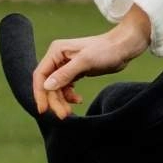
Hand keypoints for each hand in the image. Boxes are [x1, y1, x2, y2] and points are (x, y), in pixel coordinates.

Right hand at [32, 14, 150, 118]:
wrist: (122, 48)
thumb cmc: (105, 50)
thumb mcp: (85, 61)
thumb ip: (65, 74)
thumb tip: (47, 86)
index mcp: (56, 52)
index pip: (41, 75)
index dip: (40, 93)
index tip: (43, 110)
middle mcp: (58, 58)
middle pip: (49, 84)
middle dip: (55, 100)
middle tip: (63, 115)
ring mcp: (66, 65)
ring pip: (57, 88)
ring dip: (62, 101)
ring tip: (70, 112)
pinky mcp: (75, 72)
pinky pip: (66, 88)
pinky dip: (70, 96)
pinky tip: (78, 100)